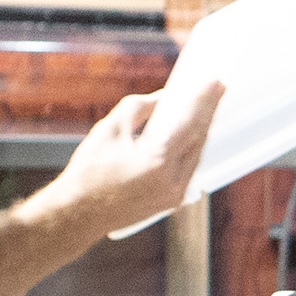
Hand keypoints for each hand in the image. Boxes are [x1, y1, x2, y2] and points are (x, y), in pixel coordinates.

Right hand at [35, 81, 221, 242]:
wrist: (78, 213)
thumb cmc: (88, 173)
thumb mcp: (109, 130)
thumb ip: (139, 109)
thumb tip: (165, 98)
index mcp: (158, 163)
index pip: (190, 125)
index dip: (204, 101)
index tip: (216, 83)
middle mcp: (173, 182)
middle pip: (199, 140)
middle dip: (207, 113)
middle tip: (214, 90)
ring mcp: (175, 195)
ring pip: (197, 155)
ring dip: (200, 131)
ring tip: (205, 107)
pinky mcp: (172, 201)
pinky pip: (189, 169)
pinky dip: (191, 149)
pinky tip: (191, 134)